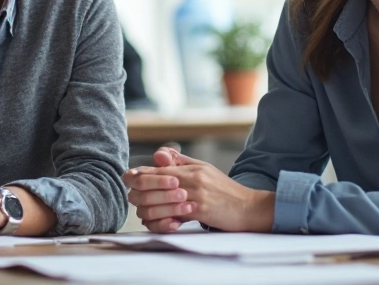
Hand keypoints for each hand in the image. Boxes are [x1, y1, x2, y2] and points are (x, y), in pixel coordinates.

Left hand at [124, 147, 273, 232]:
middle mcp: (191, 178)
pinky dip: (164, 221)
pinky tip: (164, 222)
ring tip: (148, 214)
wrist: (248, 207)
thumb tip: (158, 155)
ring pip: (159, 201)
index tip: (130, 182)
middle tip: (137, 201)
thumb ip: (180, 163)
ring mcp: (196, 194)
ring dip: (149, 210)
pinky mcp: (201, 210)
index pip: (155, 168)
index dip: (138, 176)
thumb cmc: (224, 190)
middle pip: (152, 183)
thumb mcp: (203, 170)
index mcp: (190, 168)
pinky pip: (173, 215)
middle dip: (139, 194)